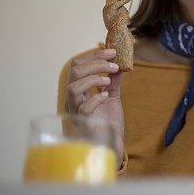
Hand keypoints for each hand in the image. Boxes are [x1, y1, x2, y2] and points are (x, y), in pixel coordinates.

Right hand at [64, 49, 125, 166]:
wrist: (112, 142)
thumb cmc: (108, 121)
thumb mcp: (112, 95)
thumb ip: (114, 80)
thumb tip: (120, 63)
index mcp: (78, 90)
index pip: (77, 66)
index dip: (94, 56)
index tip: (112, 51)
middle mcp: (73, 99)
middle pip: (74, 72)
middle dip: (96, 63)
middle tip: (114, 64)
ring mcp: (75, 110)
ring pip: (73, 87)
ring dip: (93, 78)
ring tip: (109, 80)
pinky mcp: (83, 122)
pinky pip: (83, 107)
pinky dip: (96, 98)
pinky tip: (106, 97)